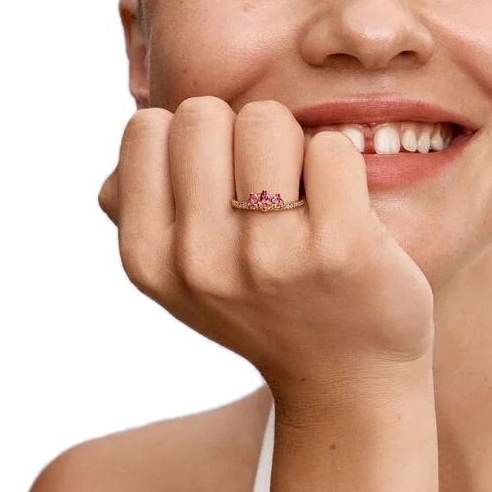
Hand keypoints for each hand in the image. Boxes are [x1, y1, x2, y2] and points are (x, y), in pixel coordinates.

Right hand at [98, 97, 435, 405]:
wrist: (347, 377)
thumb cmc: (264, 300)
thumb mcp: (179, 271)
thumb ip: (143, 202)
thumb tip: (143, 125)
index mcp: (147, 257)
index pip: (145, 127)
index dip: (190, 140)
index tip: (220, 179)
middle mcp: (197, 259)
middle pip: (202, 114)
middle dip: (238, 134)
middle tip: (266, 184)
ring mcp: (267, 255)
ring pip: (266, 121)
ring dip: (292, 145)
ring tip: (303, 198)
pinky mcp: (339, 247)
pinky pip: (330, 147)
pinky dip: (341, 165)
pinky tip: (344, 209)